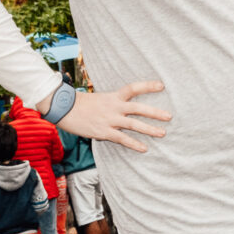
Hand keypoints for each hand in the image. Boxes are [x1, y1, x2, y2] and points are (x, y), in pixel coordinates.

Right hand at [48, 82, 171, 153]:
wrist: (64, 110)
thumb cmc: (82, 105)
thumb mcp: (101, 99)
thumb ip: (114, 103)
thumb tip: (125, 109)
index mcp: (114, 96)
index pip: (134, 88)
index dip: (148, 86)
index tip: (162, 85)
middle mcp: (114, 107)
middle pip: (139, 108)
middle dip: (155, 113)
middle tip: (169, 116)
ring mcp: (110, 120)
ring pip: (134, 124)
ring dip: (149, 129)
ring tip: (163, 133)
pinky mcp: (104, 132)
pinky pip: (122, 139)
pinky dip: (134, 144)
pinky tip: (144, 148)